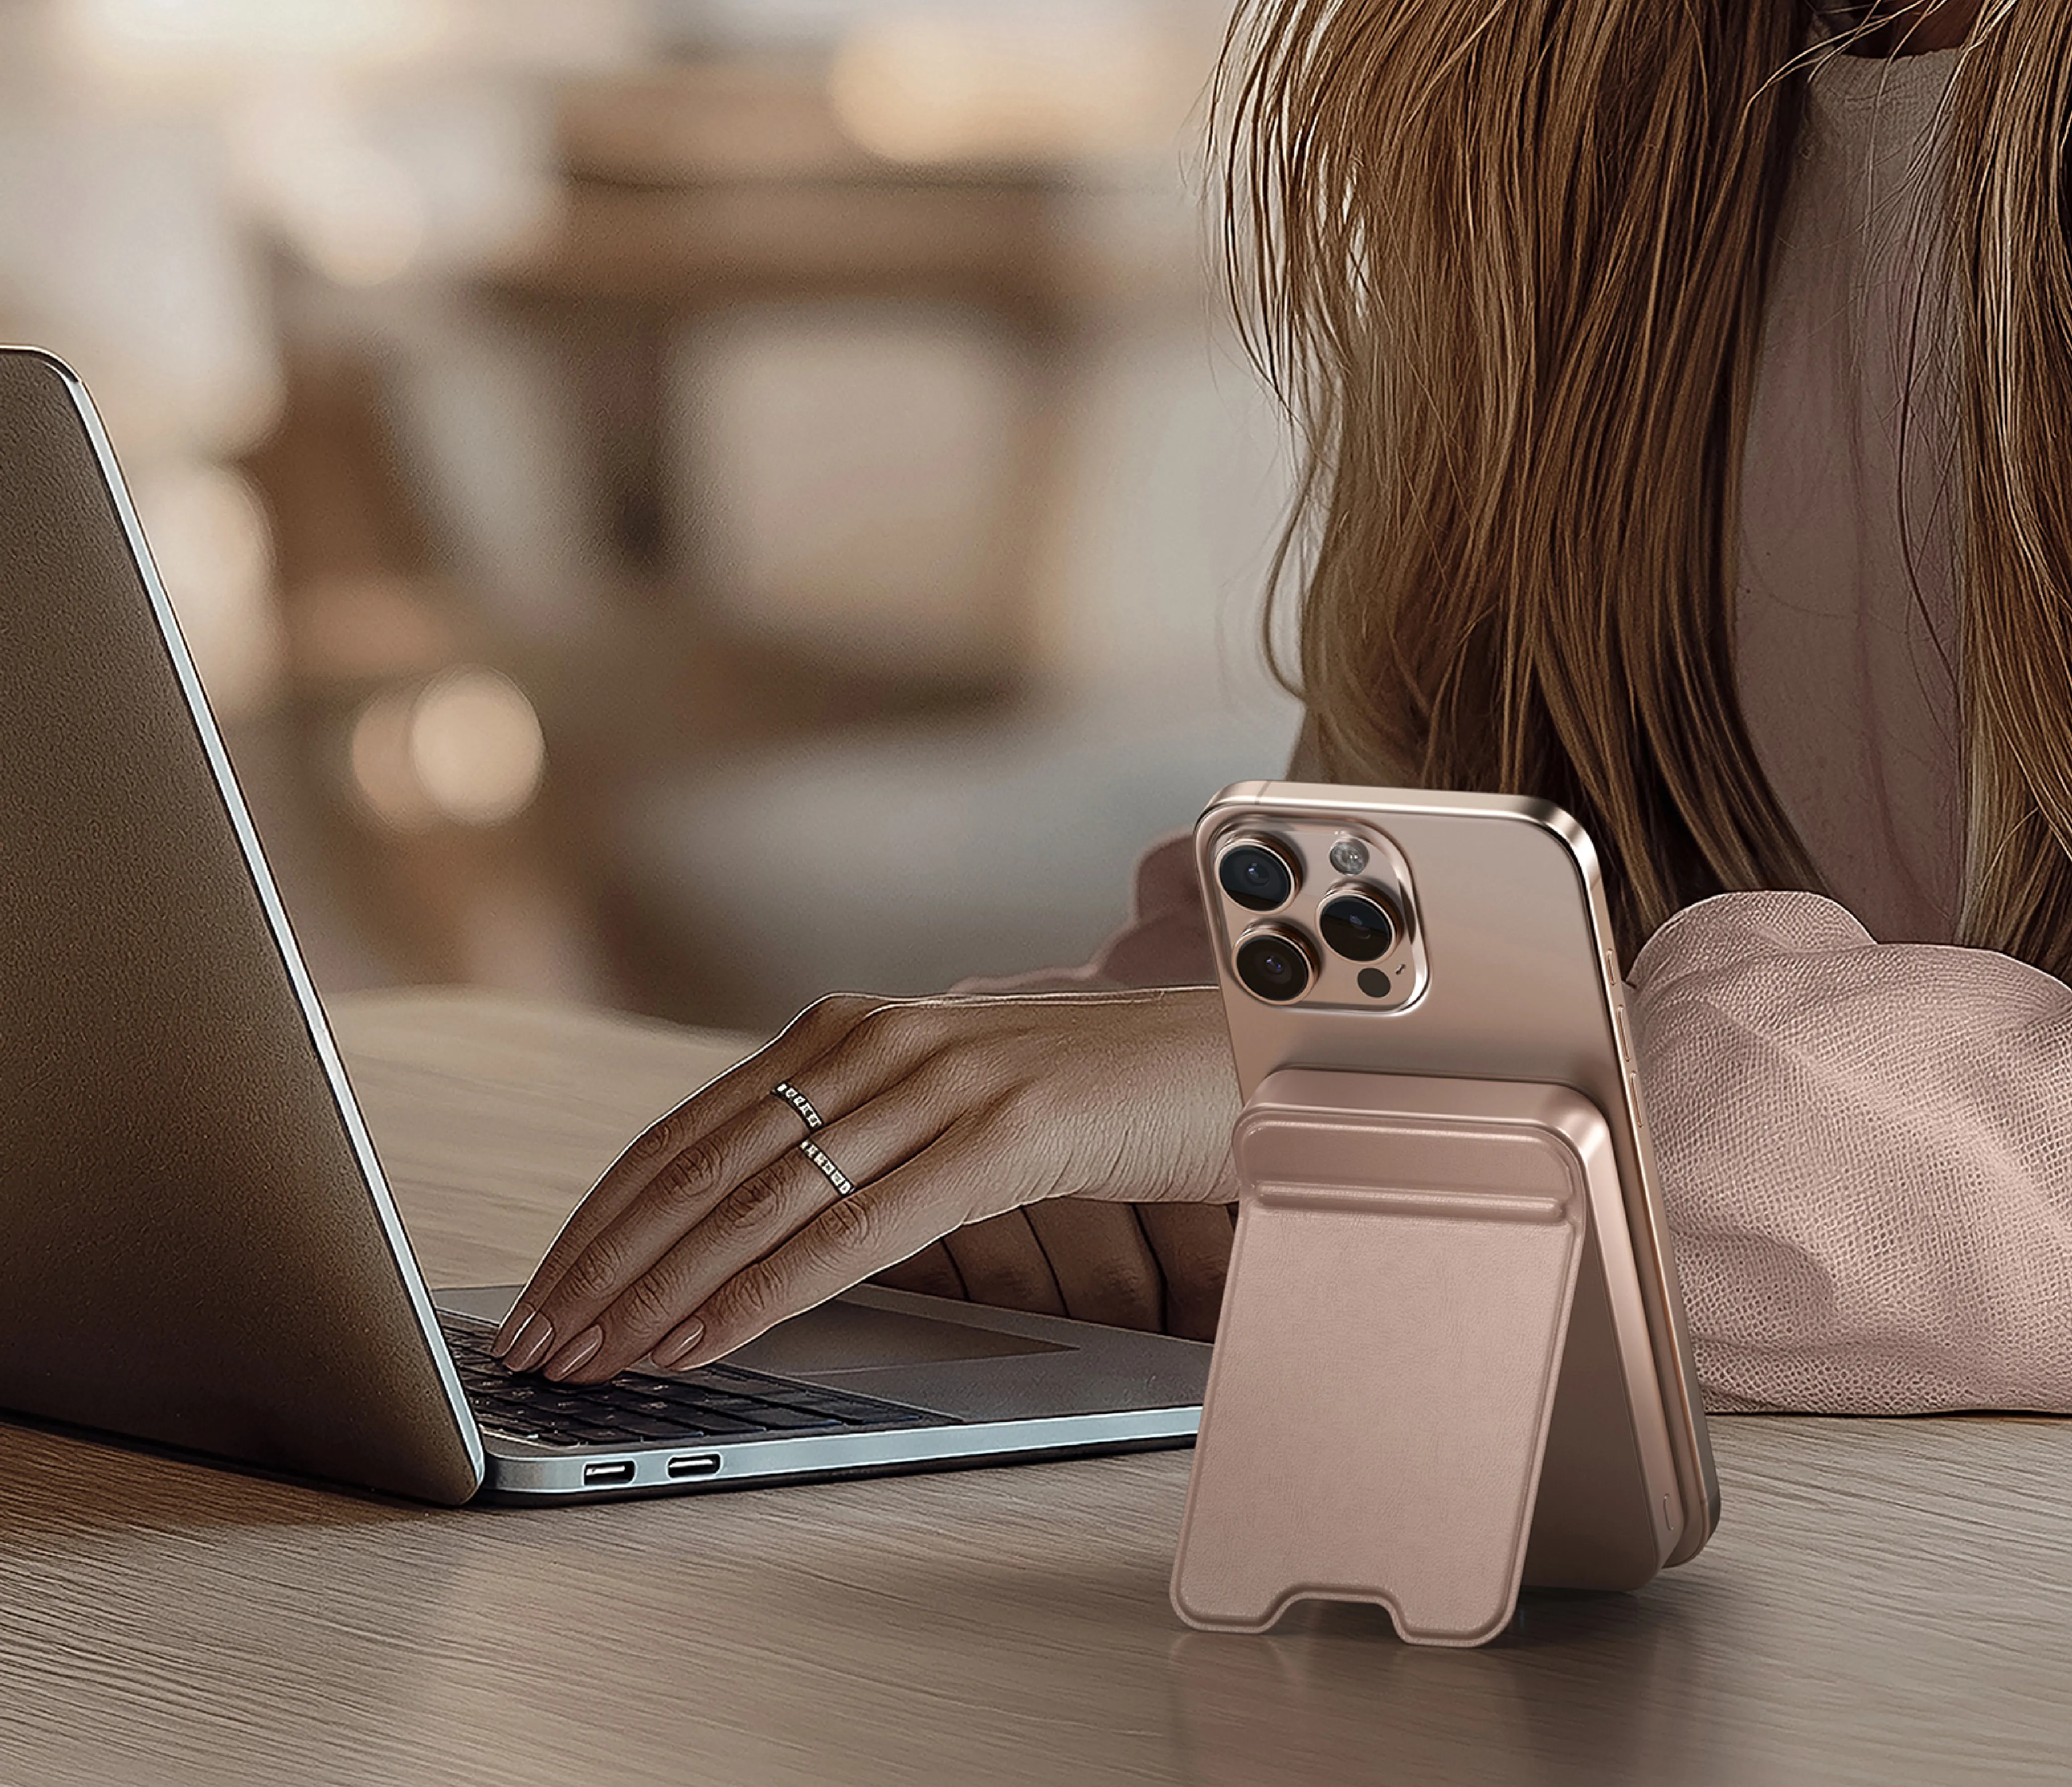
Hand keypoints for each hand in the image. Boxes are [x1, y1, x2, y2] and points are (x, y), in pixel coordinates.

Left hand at [492, 987, 1240, 1382]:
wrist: (1240, 1047)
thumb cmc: (1098, 1093)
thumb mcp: (954, 1103)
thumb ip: (862, 1136)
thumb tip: (763, 1222)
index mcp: (854, 1026)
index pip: (691, 1131)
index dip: (605, 1219)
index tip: (546, 1291)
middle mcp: (877, 1038)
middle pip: (701, 1165)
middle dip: (605, 1264)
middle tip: (535, 1344)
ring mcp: (938, 1081)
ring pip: (760, 1201)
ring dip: (661, 1291)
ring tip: (593, 1359)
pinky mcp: (1001, 1135)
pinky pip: (855, 1230)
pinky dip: (765, 1293)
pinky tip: (707, 1342)